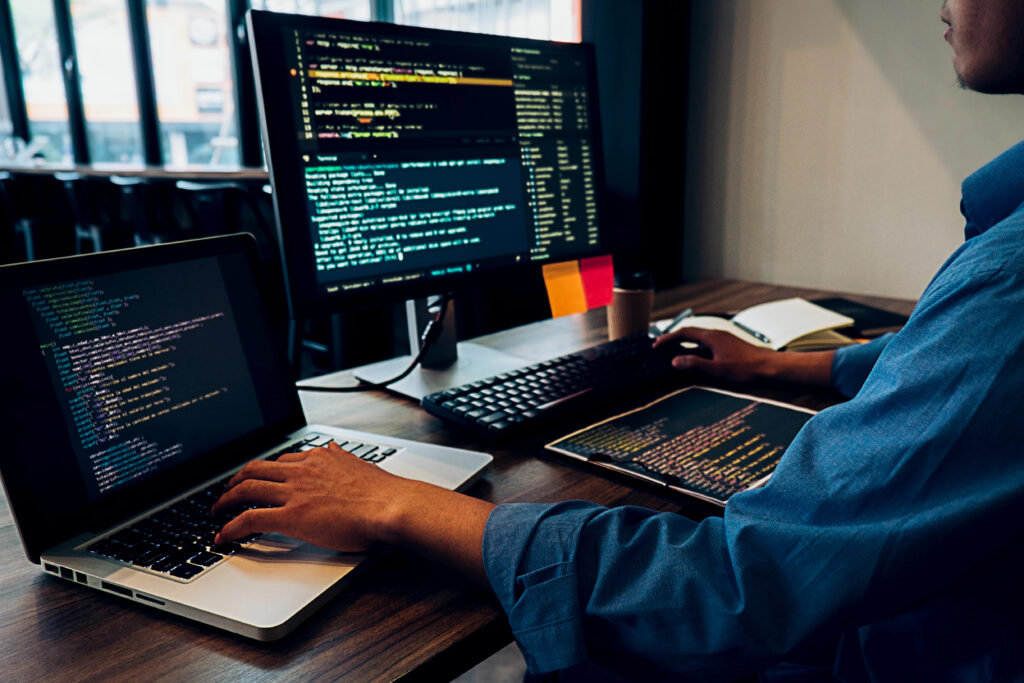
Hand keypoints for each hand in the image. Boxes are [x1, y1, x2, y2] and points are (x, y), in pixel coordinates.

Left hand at [211, 441, 416, 551]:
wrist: (390, 505)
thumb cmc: (383, 492)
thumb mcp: (361, 464)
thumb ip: (343, 458)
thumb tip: (335, 448)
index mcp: (319, 458)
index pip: (283, 460)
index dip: (266, 470)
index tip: (260, 477)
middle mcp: (303, 470)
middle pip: (257, 468)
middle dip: (237, 479)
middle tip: (228, 490)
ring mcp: (295, 492)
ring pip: (247, 489)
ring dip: (226, 500)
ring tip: (217, 511)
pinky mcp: (292, 516)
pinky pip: (250, 518)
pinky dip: (231, 526)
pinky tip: (223, 535)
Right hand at [653, 327, 836, 387]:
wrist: (770, 367)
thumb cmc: (745, 369)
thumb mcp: (716, 370)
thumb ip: (694, 364)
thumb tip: (675, 361)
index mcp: (711, 337)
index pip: (684, 333)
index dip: (668, 339)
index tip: (656, 345)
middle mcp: (717, 334)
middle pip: (690, 333)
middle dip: (674, 339)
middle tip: (661, 347)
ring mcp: (724, 339)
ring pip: (699, 337)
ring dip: (685, 343)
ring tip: (675, 352)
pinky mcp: (730, 345)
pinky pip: (707, 342)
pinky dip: (696, 347)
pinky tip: (697, 356)